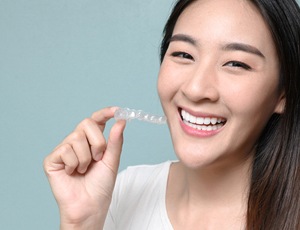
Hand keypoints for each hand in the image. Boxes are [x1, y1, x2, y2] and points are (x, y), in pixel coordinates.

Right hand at [43, 107, 125, 228]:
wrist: (90, 205)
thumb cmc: (100, 185)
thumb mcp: (112, 160)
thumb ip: (115, 141)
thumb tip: (121, 121)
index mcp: (92, 141)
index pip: (96, 120)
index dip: (105, 113)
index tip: (116, 110)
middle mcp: (77, 141)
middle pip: (86, 123)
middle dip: (97, 142)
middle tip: (98, 158)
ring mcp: (64, 149)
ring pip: (76, 137)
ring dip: (86, 157)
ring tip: (84, 169)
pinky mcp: (52, 159)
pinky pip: (65, 150)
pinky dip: (74, 163)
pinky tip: (72, 173)